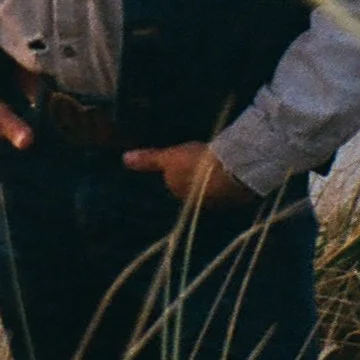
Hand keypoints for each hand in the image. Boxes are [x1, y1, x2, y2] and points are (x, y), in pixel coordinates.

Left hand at [121, 141, 253, 209]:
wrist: (231, 172)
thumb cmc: (196, 163)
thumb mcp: (169, 157)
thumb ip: (149, 159)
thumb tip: (124, 159)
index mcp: (178, 192)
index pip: (175, 182)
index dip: (179, 169)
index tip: (185, 157)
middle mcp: (195, 203)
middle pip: (192, 188)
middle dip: (195, 177)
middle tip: (200, 159)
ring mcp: (217, 203)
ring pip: (210, 190)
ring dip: (212, 180)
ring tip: (218, 162)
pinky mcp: (235, 200)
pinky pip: (228, 190)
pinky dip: (228, 181)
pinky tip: (233, 169)